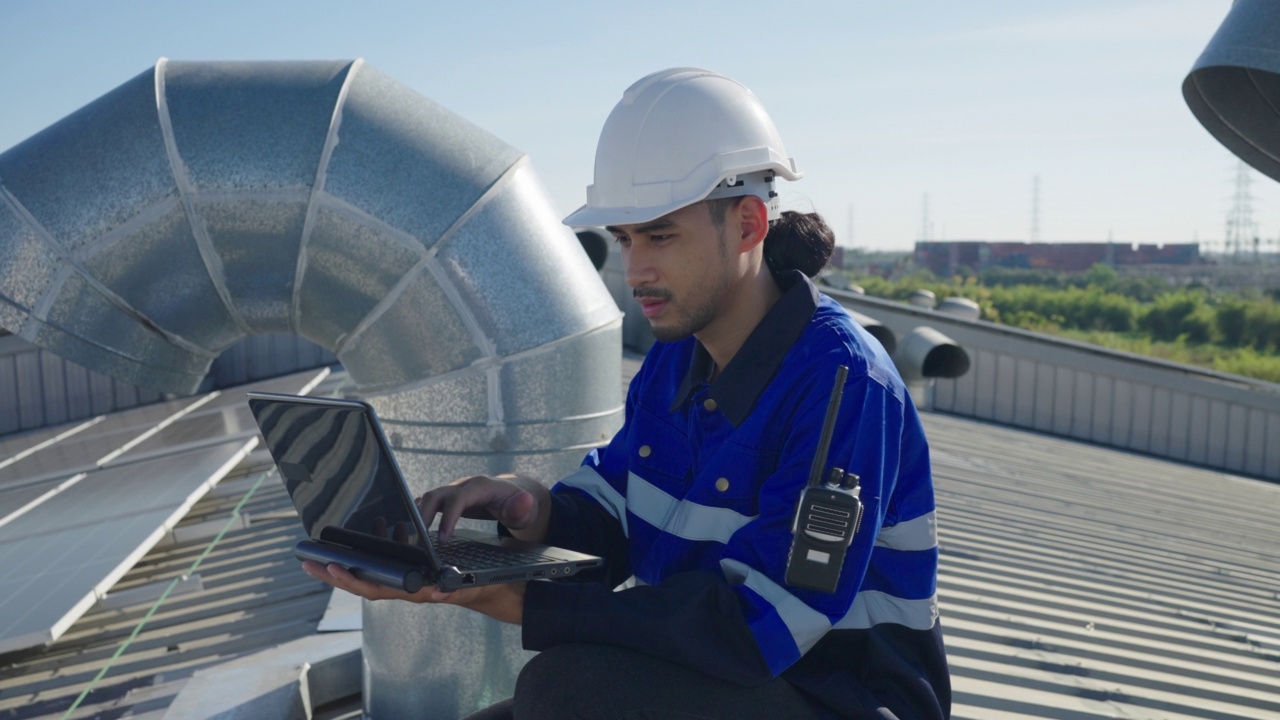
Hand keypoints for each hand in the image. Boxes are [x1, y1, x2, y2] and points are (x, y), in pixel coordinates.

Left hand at [301, 561, 526, 623]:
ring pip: (371, 573)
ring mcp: (408, 580)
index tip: (333, 566)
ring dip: (347, 562)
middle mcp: (408, 587)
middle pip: (363, 583)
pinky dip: (375, 548)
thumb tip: (441, 590)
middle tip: (307, 561)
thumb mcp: (476, 584)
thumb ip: (459, 587)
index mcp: (418, 590)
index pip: (378, 588)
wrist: (498, 589)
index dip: (354, 579)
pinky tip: (374, 530)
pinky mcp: (413, 572)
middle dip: (335, 573)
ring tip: (325, 549)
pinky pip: (387, 562)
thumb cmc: (487, 585)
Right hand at [416, 473, 549, 543]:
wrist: (515, 494)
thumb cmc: (519, 505)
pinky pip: (429, 505)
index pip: (458, 498)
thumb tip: (523, 501)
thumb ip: (523, 508)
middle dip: (423, 515)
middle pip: (436, 495)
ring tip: (409, 540)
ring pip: (428, 499)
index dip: (448, 517)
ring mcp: (454, 492)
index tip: (442, 539)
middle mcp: (463, 486)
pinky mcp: (449, 500)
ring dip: (417, 516)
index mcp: (480, 487)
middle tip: (417, 541)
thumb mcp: (526, 509)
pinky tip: (412, 533)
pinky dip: (419, 516)